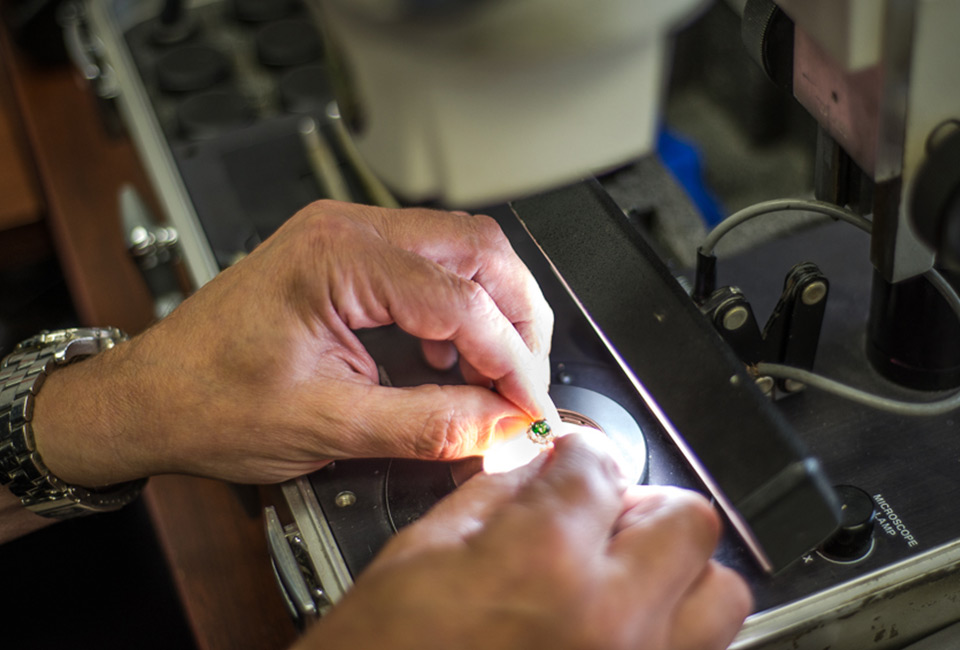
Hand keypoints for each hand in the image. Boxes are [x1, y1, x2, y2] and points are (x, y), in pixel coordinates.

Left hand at [31, 201, 556, 485]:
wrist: (150, 396)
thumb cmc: (207, 402)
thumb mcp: (328, 426)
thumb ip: (430, 424)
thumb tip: (502, 424)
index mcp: (337, 260)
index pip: (461, 300)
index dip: (510, 360)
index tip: (529, 407)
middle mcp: (346, 231)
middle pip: (478, 249)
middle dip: (519, 318)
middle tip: (527, 382)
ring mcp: (346, 235)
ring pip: (462, 248)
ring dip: (494, 308)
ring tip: (498, 371)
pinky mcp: (347, 255)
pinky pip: (431, 262)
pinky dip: (460, 306)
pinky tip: (452, 352)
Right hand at [300, 435, 751, 649]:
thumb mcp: (419, 557)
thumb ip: (495, 498)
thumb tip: (538, 469)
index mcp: (544, 559)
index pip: (601, 464)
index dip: (577, 456)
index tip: (570, 466)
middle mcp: (611, 618)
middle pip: (687, 519)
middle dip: (641, 505)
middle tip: (602, 518)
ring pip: (719, 593)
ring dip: (677, 571)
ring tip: (624, 577)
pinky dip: (668, 628)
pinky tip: (616, 627)